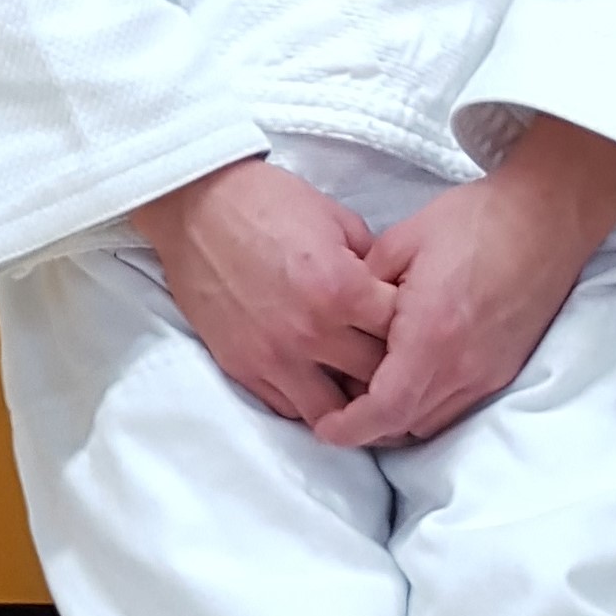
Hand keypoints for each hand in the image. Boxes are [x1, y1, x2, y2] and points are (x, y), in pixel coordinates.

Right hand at [133, 158, 399, 427]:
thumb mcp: (338, 219)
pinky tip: (324, 387)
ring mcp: (274, 357)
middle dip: (394, 372)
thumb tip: (396, 295)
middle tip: (400, 366)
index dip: (418, 332)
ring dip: (353, 402)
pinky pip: (290, 409)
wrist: (197, 207)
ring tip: (363, 389)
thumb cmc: (267, 203)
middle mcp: (311, 332)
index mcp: (342, 289)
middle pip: (377, 379)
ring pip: (335, 412)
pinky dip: (312, 403)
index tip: (419, 330)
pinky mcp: (243, 368)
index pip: (404, 334)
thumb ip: (373, 263)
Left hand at [315, 117, 615, 450]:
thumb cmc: (477, 221)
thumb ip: (363, 283)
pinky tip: (411, 377)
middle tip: (338, 405)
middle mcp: (463, 366)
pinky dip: (426, 405)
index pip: (385, 408)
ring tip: (372, 390)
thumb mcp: (403, 240)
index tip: (324, 426)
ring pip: (431, 422)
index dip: (350, 427)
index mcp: (432, 334)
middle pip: (405, 425)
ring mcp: (488, 372)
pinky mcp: (504, 369)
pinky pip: (456, 407)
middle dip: (367, 425)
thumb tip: (340, 314)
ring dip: (398, 416)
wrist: (547, 219)